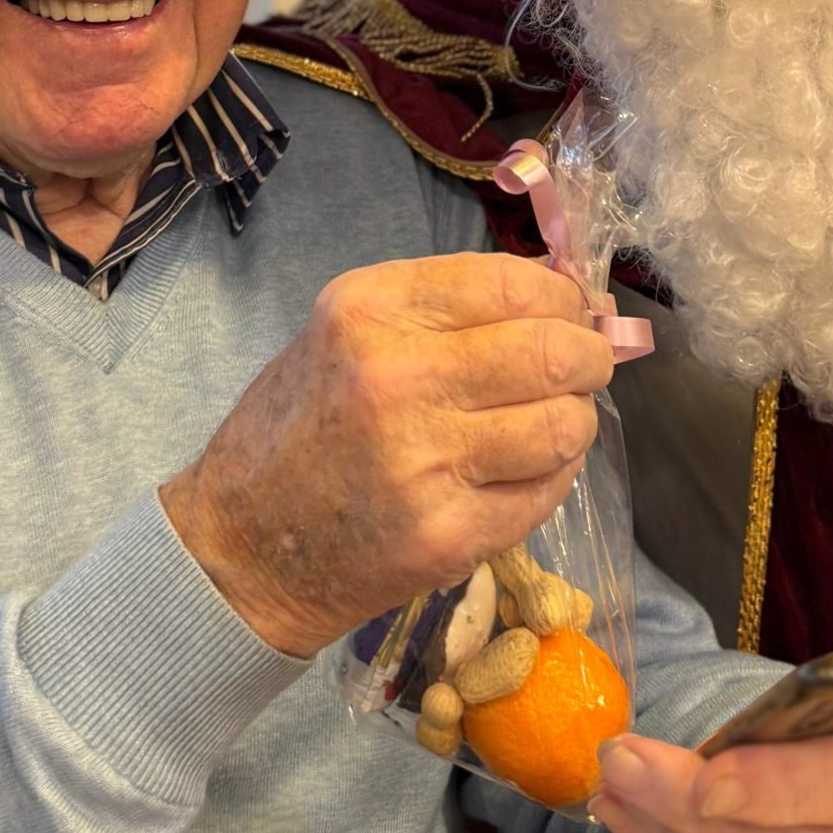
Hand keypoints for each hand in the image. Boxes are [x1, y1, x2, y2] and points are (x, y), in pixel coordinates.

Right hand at [161, 254, 612, 657]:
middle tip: (586, 364)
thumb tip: (563, 295)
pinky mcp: (447, 535)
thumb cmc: (303, 426)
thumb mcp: (349, 334)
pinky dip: (554, 475)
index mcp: (370, 310)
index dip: (563, 296)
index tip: (573, 310)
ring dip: (574, 419)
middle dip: (589, 356)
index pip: (513, 284)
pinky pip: (547, 491)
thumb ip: (447, 309)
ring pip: (564, 425)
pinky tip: (525, 469)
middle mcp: (397, 378)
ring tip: (550, 421)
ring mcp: (425, 463)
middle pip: (552, 352)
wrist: (243, 547)